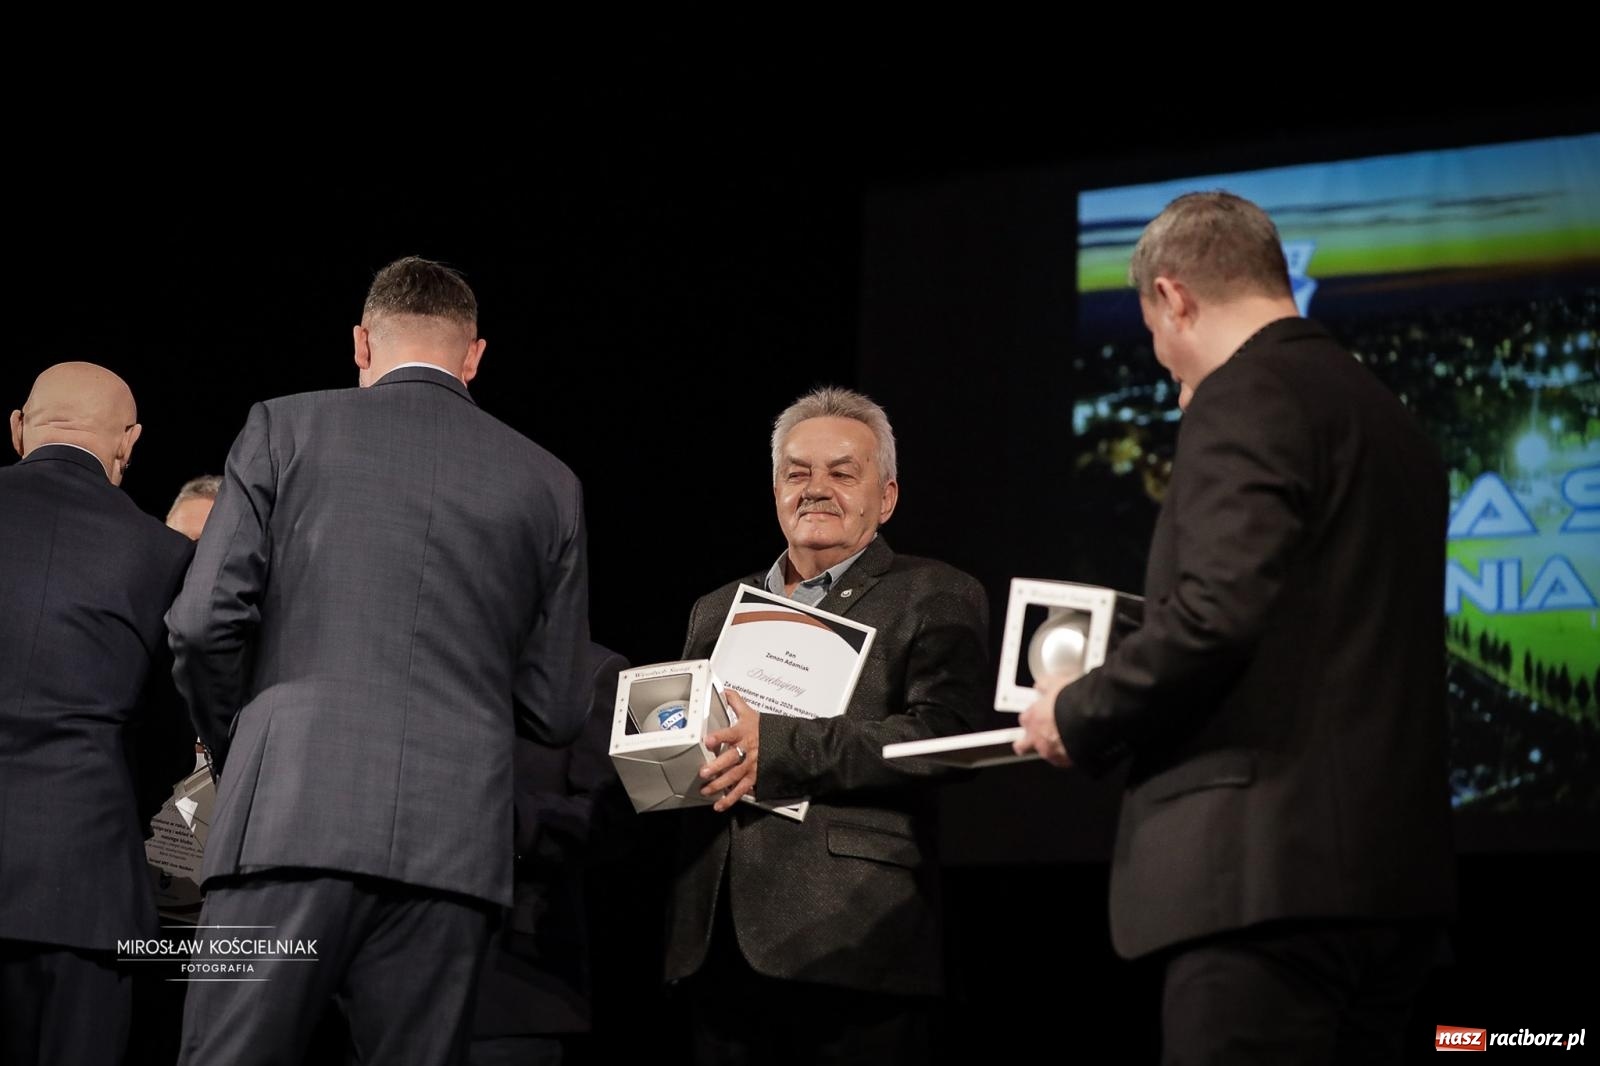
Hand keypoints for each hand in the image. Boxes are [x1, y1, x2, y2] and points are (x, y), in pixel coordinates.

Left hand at [701, 689, 759, 811]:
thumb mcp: (751, 713)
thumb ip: (736, 702)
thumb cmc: (766, 729)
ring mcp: (751, 765)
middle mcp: (747, 750)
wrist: (788, 743)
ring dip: (719, 785)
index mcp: (744, 733)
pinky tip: (719, 804)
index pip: (730, 733)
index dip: (719, 737)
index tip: (708, 740)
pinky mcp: (754, 777)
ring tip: (706, 790)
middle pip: (731, 759)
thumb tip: (726, 691)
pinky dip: (730, 799)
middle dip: (717, 767)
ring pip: (734, 777)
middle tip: (704, 772)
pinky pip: (742, 790)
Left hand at [1013, 673, 1073, 767]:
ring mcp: (1049, 751)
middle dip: (1025, 744)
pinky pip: (1061, 760)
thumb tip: (1040, 685)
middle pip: (1022, 745)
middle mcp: (1036, 737)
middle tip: (1034, 739)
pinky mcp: (1063, 761)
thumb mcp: (1056, 684)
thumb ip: (1046, 685)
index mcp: (1032, 717)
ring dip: (1050, 748)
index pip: (1024, 719)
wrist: (1089, 718)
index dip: (1031, 718)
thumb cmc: (1072, 701)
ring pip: (1044, 753)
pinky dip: (1066, 755)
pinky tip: (1074, 748)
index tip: (1037, 716)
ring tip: (1063, 741)